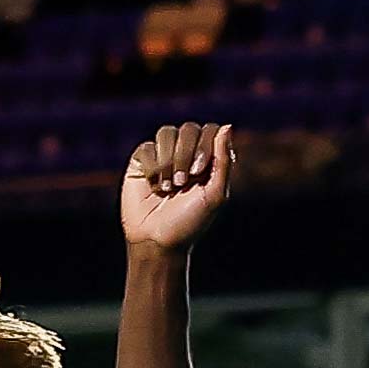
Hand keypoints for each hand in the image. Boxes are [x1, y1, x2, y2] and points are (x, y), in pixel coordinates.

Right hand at [121, 122, 236, 251]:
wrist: (157, 241)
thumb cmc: (190, 222)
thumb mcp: (215, 195)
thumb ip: (223, 161)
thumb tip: (227, 126)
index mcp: (208, 160)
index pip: (210, 131)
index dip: (205, 146)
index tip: (199, 173)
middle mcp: (186, 154)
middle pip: (189, 129)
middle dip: (185, 155)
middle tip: (181, 182)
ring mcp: (163, 156)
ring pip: (166, 133)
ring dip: (168, 160)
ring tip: (167, 187)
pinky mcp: (141, 162)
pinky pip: (147, 147)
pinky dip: (152, 166)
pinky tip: (153, 185)